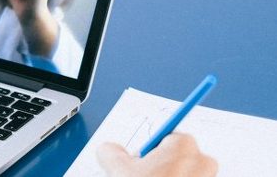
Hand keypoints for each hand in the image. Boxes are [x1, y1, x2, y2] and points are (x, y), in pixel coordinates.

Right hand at [97, 133, 217, 176]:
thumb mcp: (117, 169)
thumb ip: (110, 151)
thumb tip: (108, 149)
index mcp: (182, 144)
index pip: (165, 137)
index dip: (150, 151)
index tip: (143, 161)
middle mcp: (203, 160)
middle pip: (178, 156)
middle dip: (163, 166)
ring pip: (187, 173)